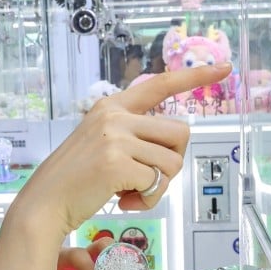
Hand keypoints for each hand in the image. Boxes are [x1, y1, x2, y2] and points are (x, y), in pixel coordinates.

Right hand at [11, 62, 231, 239]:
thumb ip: (133, 136)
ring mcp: (116, 138)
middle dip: (172, 161)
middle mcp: (115, 115)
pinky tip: (122, 201)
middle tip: (147, 178)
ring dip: (160, 186)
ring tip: (131, 192)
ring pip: (173, 162)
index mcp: (113, 107)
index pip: (160, 84)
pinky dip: (147, 199)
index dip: (195, 77)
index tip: (224, 68)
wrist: (46, 201)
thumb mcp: (102, 142)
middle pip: (180, 133)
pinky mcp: (117, 163)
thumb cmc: (77, 178)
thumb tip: (171, 149)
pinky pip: (157, 183)